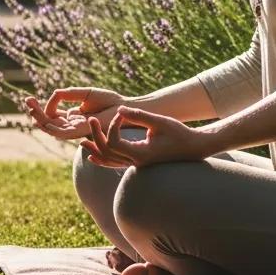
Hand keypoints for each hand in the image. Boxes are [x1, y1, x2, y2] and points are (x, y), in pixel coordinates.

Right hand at [23, 86, 125, 141]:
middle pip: (49, 122)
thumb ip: (67, 95)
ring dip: (40, 120)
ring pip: (52, 128)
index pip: (51, 115)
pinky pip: (63, 133)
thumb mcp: (83, 94)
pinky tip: (42, 120)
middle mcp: (72, 124)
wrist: (123, 107)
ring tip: (31, 108)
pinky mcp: (81, 132)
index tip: (31, 99)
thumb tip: (52, 96)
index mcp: (72, 116)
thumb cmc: (108, 100)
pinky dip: (51, 127)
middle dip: (36, 113)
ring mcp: (76, 129)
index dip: (40, 108)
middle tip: (27, 101)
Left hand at [80, 106, 211, 167]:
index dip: (112, 126)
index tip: (122, 113)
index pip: (114, 142)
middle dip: (96, 136)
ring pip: (109, 161)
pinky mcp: (139, 163)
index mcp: (140, 154)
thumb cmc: (179, 133)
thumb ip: (138, 115)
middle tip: (90, 119)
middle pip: (107, 153)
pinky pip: (117, 164)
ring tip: (82, 143)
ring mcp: (137, 165)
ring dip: (96, 150)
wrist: (193, 148)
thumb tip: (119, 109)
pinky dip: (104, 160)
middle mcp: (136, 162)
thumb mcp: (159, 122)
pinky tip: (94, 158)